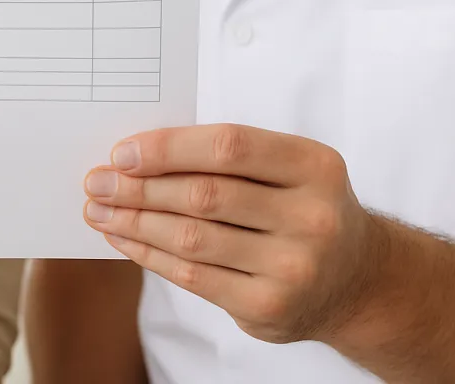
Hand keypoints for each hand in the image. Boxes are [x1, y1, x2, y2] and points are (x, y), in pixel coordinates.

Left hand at [82, 124, 387, 344]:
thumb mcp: (290, 169)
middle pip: (205, 195)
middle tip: (97, 181)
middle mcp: (312, 218)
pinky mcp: (269, 308)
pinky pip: (193, 277)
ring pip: (193, 239)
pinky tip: (125, 240)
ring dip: (135, 222)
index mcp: (315, 167)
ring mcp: (293, 268)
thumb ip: (228, 157)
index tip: (123, 151)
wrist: (357, 280)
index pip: (229, 147)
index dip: (169, 147)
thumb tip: (138, 155)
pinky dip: (150, 255)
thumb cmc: (304, 208)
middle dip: (140, 187)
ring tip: (100, 209)